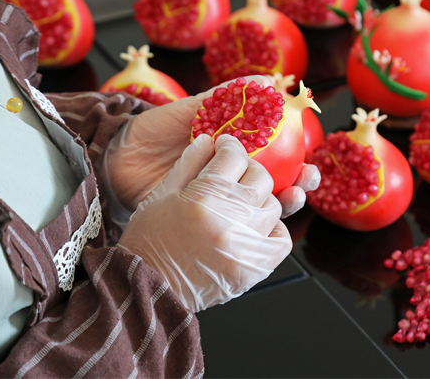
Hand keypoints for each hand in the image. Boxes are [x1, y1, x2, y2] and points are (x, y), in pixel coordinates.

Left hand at [104, 75, 319, 215]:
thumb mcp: (191, 109)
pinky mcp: (205, 217)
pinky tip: (259, 219)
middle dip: (300, 185)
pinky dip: (250, 224)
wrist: (117, 157)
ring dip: (282, 205)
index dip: (299, 159)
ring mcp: (220, 199)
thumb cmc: (154, 128)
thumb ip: (226, 97)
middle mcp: (233, 176)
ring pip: (260, 207)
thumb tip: (265, 80)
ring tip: (290, 198)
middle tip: (306, 180)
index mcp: (236, 150)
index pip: (278, 155)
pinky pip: (231, 223)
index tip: (310, 157)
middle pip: (277, 184)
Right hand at [118, 135, 291, 311]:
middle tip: (237, 174)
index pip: (233, 156)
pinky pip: (282, 238)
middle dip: (249, 169)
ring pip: (273, 205)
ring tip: (243, 203)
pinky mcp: (256, 267)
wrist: (147, 289)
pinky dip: (274, 229)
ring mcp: (247, 244)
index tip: (227, 148)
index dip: (231, 147)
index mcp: (205, 197)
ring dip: (260, 199)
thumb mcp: (161, 195)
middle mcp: (231, 218)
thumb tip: (209, 140)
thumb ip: (188, 164)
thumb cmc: (149, 241)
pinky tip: (258, 226)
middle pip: (260, 177)